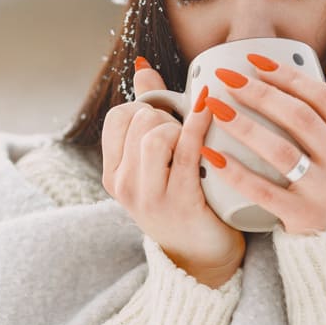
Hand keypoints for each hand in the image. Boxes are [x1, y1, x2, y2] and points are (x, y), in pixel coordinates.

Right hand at [100, 57, 245, 287]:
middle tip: (186, 136)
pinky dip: (199, 124)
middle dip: (168, 117)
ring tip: (194, 143)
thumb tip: (143, 66)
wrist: (203, 258)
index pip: (119, 116)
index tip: (167, 122)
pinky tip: (211, 109)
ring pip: (156, 134)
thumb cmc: (183, 200)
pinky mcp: (180, 202)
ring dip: (180, 128)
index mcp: (113, 173)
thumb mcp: (155, 162)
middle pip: (140, 121)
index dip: (146, 109)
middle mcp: (123, 186)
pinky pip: (187, 151)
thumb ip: (148, 114)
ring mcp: (149, 196)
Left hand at [202, 58, 325, 234]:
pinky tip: (212, 154)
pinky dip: (236, 172)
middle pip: (301, 119)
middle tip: (228, 78)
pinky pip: (263, 191)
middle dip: (261, 93)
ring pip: (282, 151)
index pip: (324, 99)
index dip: (289, 77)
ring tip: (216, 108)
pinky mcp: (302, 217)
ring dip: (246, 126)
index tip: (255, 62)